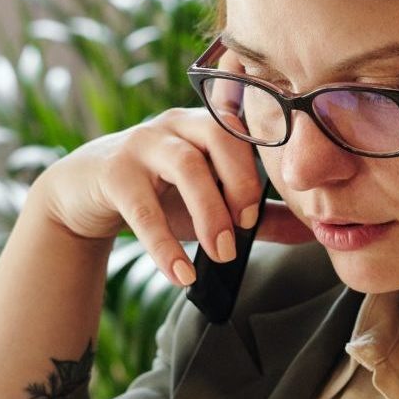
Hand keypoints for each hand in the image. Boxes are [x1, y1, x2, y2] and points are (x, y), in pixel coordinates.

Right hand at [33, 109, 313, 287]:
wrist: (85, 193)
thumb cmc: (158, 193)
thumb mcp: (209, 202)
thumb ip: (259, 215)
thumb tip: (313, 231)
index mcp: (207, 124)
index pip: (246, 130)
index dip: (260, 169)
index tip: (258, 214)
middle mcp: (177, 123)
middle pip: (220, 137)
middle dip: (239, 188)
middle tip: (242, 235)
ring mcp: (142, 142)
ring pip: (185, 165)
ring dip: (209, 214)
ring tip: (220, 255)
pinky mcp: (113, 172)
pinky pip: (143, 208)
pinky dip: (165, 246)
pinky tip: (180, 274)